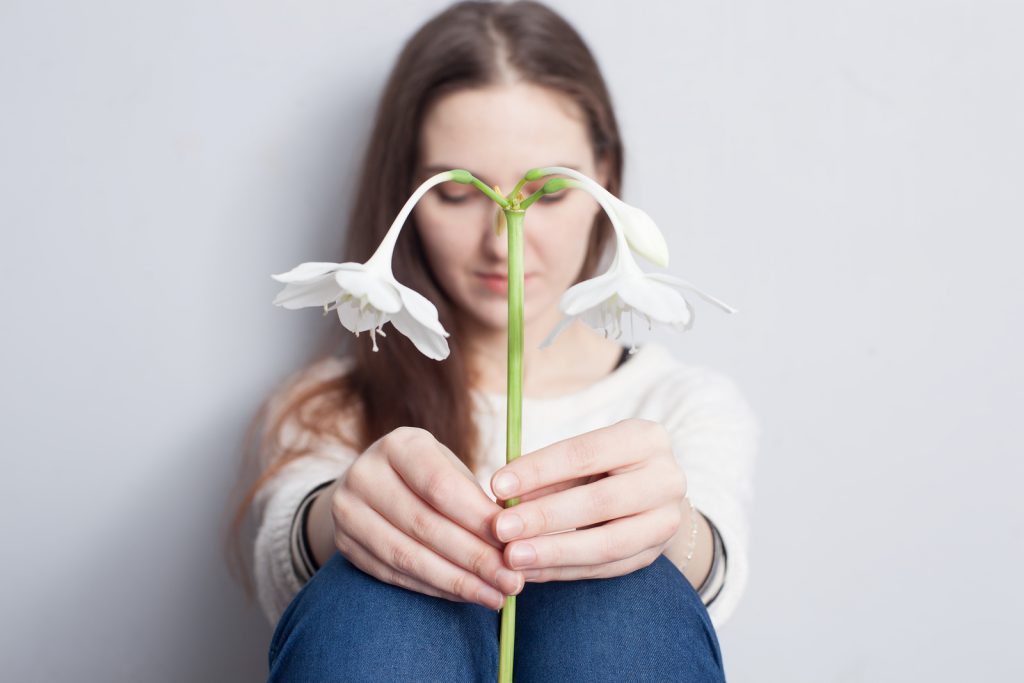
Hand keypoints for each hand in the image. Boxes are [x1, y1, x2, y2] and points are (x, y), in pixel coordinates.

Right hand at [327, 426, 524, 609]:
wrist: (372, 485)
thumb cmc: (427, 476)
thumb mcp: (450, 470)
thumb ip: (475, 501)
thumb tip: (512, 542)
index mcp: (399, 445)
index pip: (440, 486)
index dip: (477, 519)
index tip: (512, 543)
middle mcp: (365, 473)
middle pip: (425, 525)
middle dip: (474, 558)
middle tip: (511, 580)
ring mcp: (347, 510)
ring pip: (408, 555)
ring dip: (457, 581)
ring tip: (495, 595)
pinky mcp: (344, 544)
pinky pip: (394, 574)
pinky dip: (435, 588)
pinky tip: (465, 595)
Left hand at [489, 419, 686, 581]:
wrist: (652, 493)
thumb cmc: (602, 467)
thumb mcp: (580, 458)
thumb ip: (547, 474)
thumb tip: (503, 497)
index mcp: (644, 438)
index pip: (585, 454)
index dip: (539, 470)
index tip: (497, 485)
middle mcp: (666, 478)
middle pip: (599, 501)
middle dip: (544, 517)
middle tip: (500, 529)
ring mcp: (667, 520)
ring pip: (608, 543)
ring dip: (554, 552)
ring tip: (512, 557)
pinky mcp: (656, 553)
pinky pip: (606, 568)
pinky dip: (565, 570)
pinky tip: (532, 571)